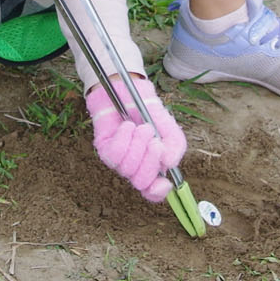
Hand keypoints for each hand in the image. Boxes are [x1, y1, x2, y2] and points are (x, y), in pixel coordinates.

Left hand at [85, 77, 185, 202]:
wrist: (126, 88)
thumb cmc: (146, 108)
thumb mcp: (167, 125)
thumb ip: (174, 144)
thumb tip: (169, 165)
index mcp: (153, 165)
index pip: (153, 191)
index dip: (157, 192)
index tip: (164, 183)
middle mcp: (135, 166)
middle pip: (141, 182)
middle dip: (150, 162)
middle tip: (155, 141)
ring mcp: (119, 160)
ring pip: (128, 168)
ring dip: (138, 145)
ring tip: (142, 127)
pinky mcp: (105, 149)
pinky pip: (115, 155)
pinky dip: (124, 139)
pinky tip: (127, 126)